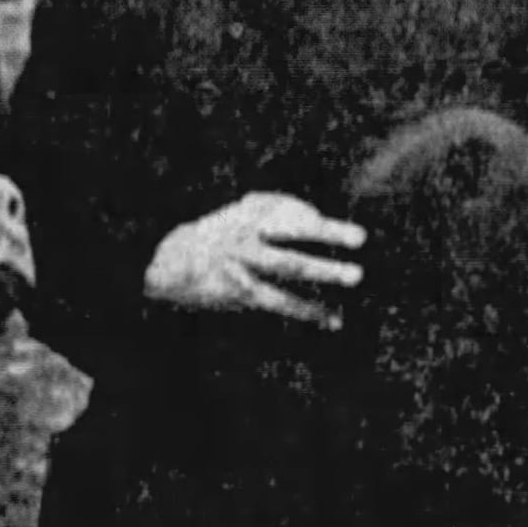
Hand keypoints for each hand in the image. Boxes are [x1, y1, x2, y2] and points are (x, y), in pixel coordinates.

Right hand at [144, 192, 364, 329]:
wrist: (167, 265)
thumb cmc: (212, 239)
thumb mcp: (235, 216)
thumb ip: (267, 208)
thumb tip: (310, 213)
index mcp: (245, 215)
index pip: (286, 209)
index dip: (314, 215)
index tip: (346, 227)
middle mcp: (245, 237)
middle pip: (290, 231)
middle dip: (326, 234)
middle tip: (360, 238)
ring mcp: (243, 265)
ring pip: (289, 267)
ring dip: (324, 271)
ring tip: (356, 276)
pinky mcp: (241, 293)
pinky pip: (281, 302)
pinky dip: (310, 310)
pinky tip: (334, 319)